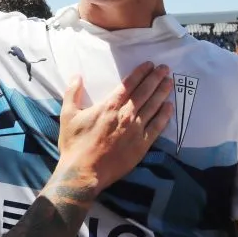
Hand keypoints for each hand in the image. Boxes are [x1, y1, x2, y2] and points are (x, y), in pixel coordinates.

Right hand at [57, 62, 173, 190]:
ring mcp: (136, 129)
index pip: (129, 84)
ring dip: (162, 92)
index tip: (149, 64)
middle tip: (165, 68)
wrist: (84, 172)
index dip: (140, 73)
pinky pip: (157, 126)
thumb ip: (72, 93)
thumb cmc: (75, 144)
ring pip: (153, 106)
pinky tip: (169, 107)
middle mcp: (126, 114)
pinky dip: (164, 115)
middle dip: (155, 78)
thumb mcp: (67, 115)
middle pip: (144, 92)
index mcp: (109, 106)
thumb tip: (77, 76)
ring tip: (170, 82)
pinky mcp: (142, 144)